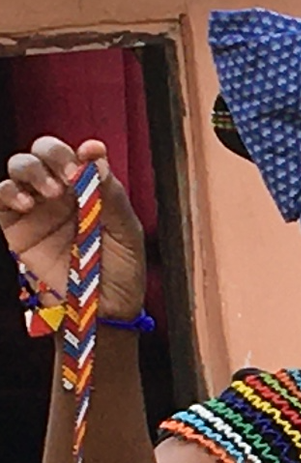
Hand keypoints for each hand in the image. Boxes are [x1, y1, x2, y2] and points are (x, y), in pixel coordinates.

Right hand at [0, 137, 145, 319]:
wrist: (101, 312)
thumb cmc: (119, 273)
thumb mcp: (126, 234)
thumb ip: (112, 195)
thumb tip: (96, 157)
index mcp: (90, 189)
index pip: (78, 155)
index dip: (82, 150)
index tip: (90, 153)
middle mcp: (60, 192)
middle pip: (44, 152)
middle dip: (53, 153)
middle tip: (69, 174)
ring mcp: (35, 207)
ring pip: (20, 166)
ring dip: (33, 170)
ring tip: (51, 193)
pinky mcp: (14, 226)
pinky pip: (1, 197)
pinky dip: (8, 191)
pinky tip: (26, 204)